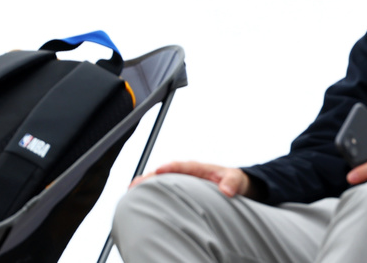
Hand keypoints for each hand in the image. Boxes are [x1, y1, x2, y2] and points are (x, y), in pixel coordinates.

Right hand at [130, 160, 253, 198]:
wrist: (233, 185)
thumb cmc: (234, 181)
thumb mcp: (236, 180)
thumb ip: (232, 182)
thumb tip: (226, 191)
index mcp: (198, 168)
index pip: (181, 166)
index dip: (169, 168)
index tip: (158, 171)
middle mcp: (186, 173)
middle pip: (164, 172)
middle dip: (149, 177)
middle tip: (134, 184)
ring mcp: (181, 180)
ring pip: (160, 180)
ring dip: (146, 184)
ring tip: (130, 191)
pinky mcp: (179, 189)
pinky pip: (162, 189)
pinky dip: (150, 192)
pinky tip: (138, 199)